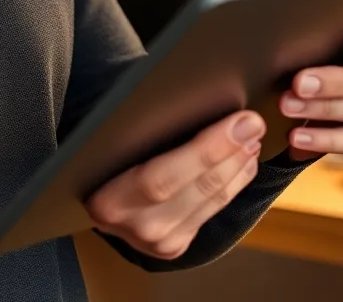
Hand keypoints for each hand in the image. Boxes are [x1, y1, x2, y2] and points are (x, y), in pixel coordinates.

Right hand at [84, 110, 264, 261]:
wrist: (89, 187)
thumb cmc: (102, 147)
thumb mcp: (111, 134)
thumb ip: (140, 126)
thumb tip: (194, 96)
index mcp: (106, 197)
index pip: (162, 177)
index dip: (206, 149)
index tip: (236, 120)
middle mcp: (130, 225)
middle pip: (192, 189)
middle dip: (230, 153)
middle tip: (253, 124)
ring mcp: (153, 241)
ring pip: (209, 202)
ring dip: (237, 167)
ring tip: (252, 138)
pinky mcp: (172, 247)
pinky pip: (211, 213)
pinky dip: (232, 185)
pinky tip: (243, 163)